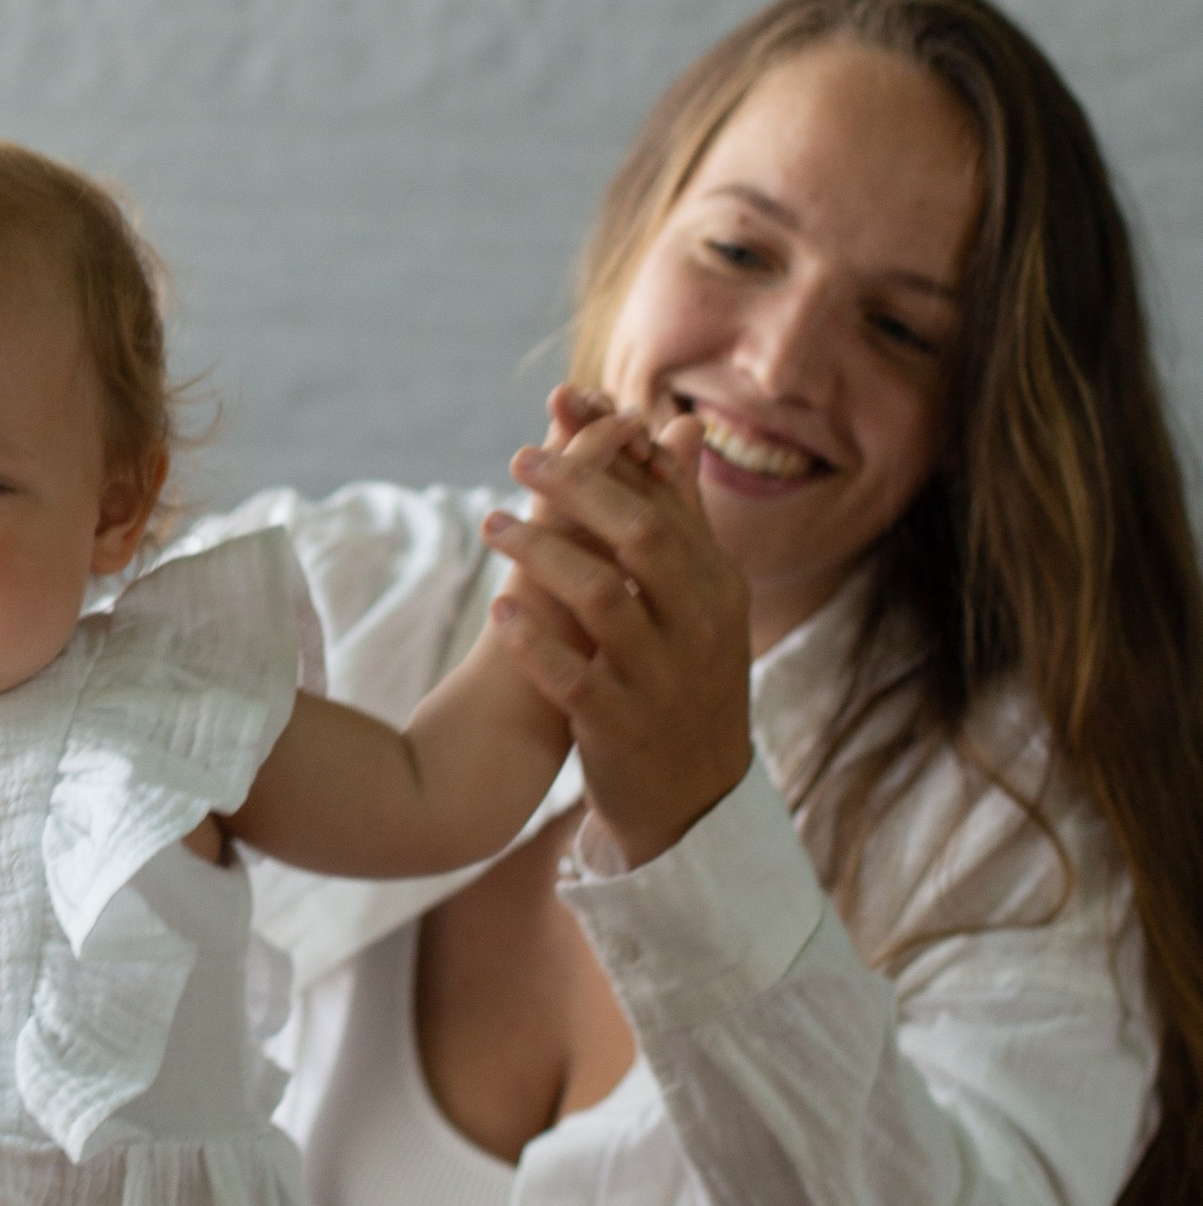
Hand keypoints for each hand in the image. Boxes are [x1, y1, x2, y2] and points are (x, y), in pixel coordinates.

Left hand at [482, 386, 752, 868]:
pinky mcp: (621, 730)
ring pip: (604, 601)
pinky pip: (576, 681)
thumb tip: (677, 426)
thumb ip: (682, 514)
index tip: (566, 404)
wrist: (695, 802)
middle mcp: (697, 626)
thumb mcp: (699, 598)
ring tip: (490, 526)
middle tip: (519, 458)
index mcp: (715, 586)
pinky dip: (536, 646)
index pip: (670, 498)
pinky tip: (498, 615)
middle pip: (643, 537)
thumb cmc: (683, 677)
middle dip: (580, 488)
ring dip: (543, 555)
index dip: (618, 446)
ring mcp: (661, 680)